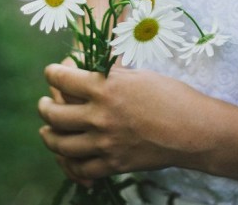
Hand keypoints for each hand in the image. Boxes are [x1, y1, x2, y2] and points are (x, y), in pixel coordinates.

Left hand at [38, 63, 209, 181]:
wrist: (194, 131)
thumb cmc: (171, 96)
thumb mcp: (138, 76)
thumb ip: (110, 76)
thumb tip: (92, 69)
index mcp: (105, 87)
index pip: (61, 78)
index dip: (52, 73)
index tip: (51, 73)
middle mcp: (99, 115)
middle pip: (53, 114)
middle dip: (44, 108)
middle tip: (44, 104)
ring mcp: (104, 142)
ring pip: (60, 144)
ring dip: (48, 136)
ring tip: (47, 131)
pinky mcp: (113, 163)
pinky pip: (80, 168)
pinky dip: (70, 164)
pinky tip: (68, 157)